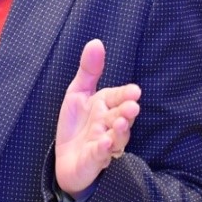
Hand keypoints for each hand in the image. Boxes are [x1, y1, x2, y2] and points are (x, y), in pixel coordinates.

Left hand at [55, 39, 140, 198]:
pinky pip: (101, 155)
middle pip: (122, 117)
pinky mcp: (94, 160)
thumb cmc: (76, 125)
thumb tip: (96, 42)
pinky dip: (103, 150)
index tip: (135, 91)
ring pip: (117, 138)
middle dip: (127, 112)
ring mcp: (104, 144)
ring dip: (120, 131)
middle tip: (132, 107)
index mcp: (106, 106)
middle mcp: (109, 125)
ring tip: (120, 122)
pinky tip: (104, 143)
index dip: (126, 95)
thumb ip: (89, 70)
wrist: (66, 159)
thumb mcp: (78, 93)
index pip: (119, 97)